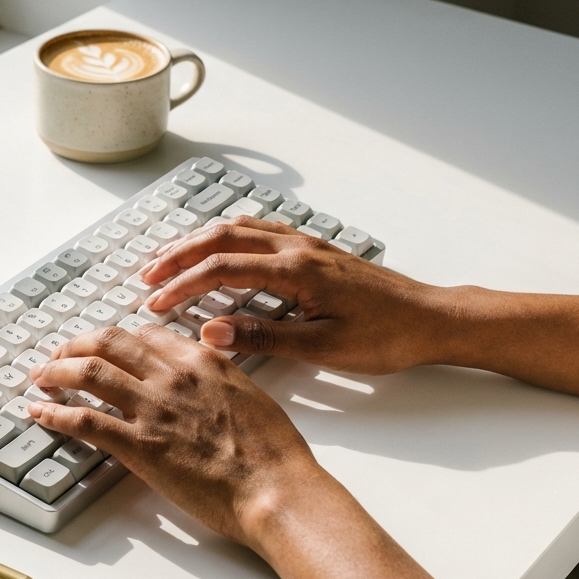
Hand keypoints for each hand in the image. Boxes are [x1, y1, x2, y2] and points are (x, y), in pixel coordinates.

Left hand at [26, 325, 324, 545]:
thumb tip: (206, 382)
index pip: (147, 336)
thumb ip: (220, 381)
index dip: (120, 340)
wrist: (276, 488)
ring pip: (89, 372)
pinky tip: (39, 413)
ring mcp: (153, 408)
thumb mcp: (250, 396)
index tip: (106, 347)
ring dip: (57, 371)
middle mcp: (173, 375)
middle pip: (110, 343)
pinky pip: (85, 420)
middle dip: (78, 344)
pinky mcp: (139, 445)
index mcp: (203, 360)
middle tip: (61, 354)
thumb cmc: (274, 454)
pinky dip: (55, 413)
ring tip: (41, 376)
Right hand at [140, 216, 446, 374]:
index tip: (156, 303)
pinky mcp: (315, 250)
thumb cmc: (386, 337)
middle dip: (178, 254)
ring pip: (238, 229)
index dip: (183, 285)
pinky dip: (226, 237)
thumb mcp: (322, 348)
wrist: (432, 318)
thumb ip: (263, 337)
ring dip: (199, 241)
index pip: (221, 269)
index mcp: (295, 270)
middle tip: (146, 275)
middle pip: (221, 238)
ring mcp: (306, 244)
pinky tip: (219, 248)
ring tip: (169, 259)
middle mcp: (297, 248)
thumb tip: (210, 332)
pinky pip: (259, 230)